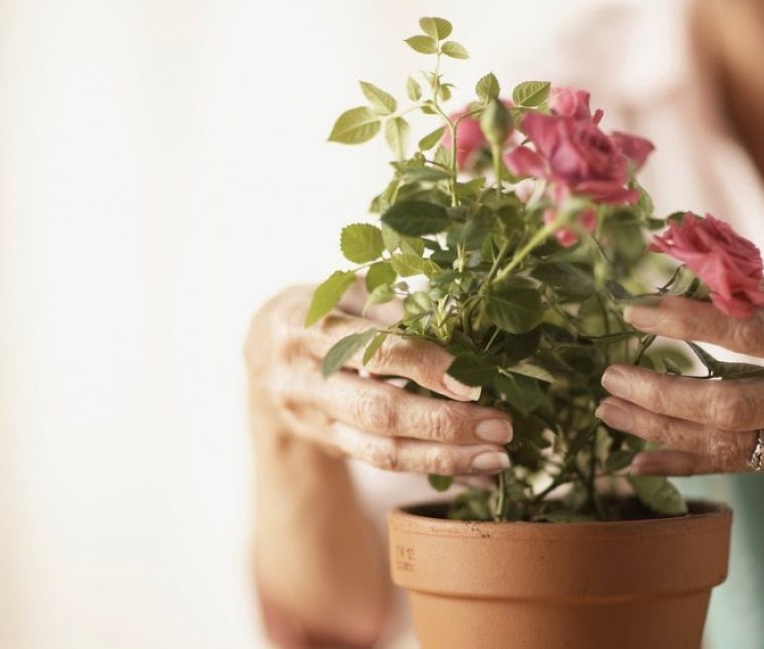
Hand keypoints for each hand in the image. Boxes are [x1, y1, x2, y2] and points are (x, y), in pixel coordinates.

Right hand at [244, 282, 512, 474]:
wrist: (263, 352)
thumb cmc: (321, 308)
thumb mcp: (347, 291)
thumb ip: (393, 306)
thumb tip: (461, 323)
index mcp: (306, 328)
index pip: (371, 352)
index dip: (423, 366)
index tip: (472, 382)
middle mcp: (304, 380)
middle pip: (378, 412)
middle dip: (444, 424)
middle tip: (500, 427)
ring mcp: (315, 421)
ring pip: (381, 452)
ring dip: (445, 459)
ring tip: (497, 458)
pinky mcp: (331, 446)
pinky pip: (387, 465)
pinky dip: (437, 470)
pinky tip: (479, 473)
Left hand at [596, 271, 763, 474]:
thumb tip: (706, 282)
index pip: (751, 334)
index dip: (689, 322)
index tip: (637, 310)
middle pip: (730, 405)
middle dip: (661, 392)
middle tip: (611, 374)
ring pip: (725, 444)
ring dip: (659, 429)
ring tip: (608, 408)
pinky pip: (734, 468)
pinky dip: (682, 466)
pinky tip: (637, 461)